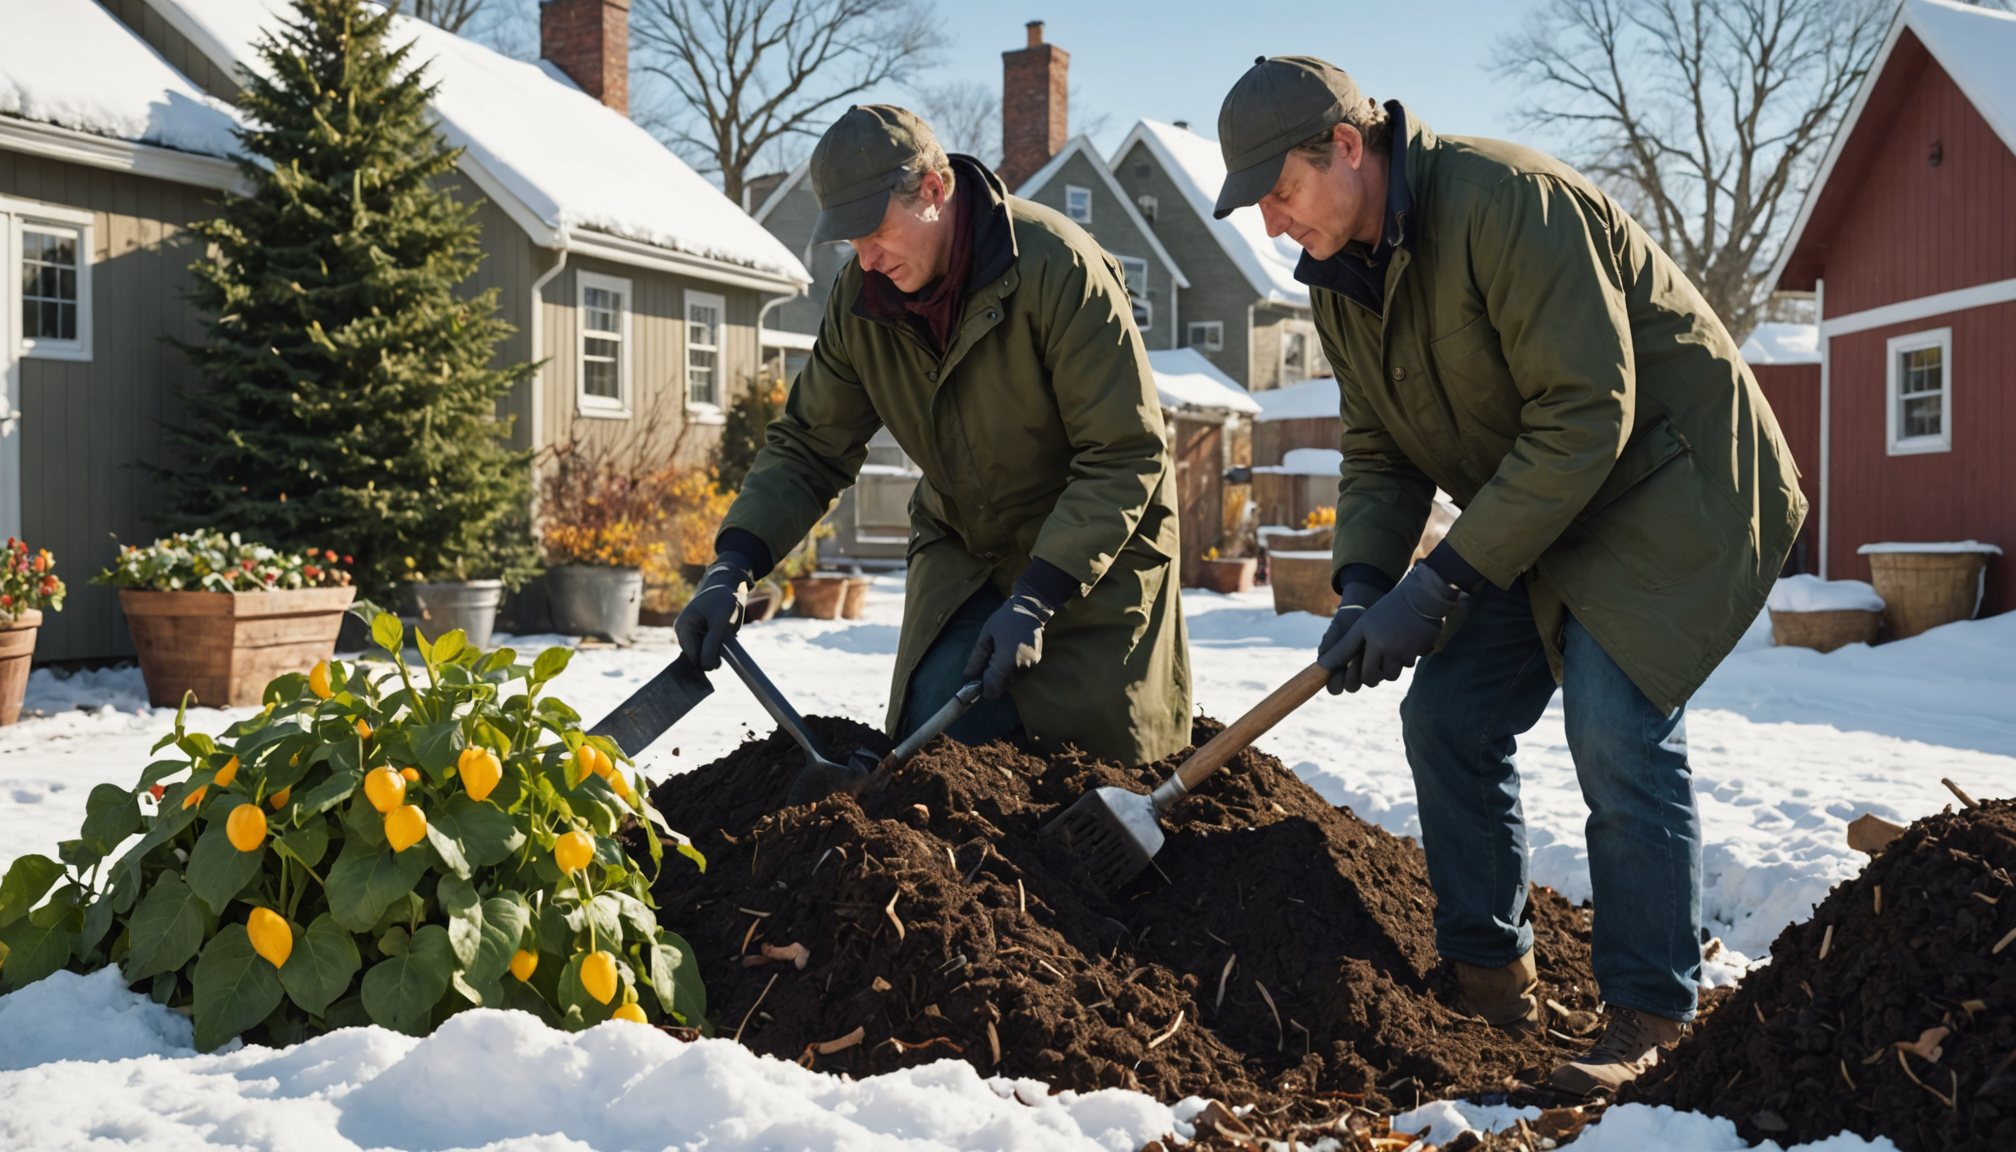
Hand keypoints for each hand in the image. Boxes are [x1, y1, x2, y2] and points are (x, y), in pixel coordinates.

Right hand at [673, 553, 753, 671]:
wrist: (728, 586)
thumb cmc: (724, 601)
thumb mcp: (721, 624)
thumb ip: (712, 646)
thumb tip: (707, 668)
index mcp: (684, 627)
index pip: (694, 657)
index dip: (710, 659)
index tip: (723, 651)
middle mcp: (682, 631)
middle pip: (697, 657)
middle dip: (713, 652)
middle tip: (724, 637)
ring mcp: (689, 632)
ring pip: (703, 653)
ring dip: (716, 648)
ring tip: (723, 632)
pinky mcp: (697, 633)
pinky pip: (706, 647)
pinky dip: (716, 644)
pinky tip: (721, 633)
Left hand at [962, 585, 1057, 698]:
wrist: (1030, 609)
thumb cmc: (1005, 620)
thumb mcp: (985, 637)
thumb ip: (977, 658)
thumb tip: (968, 676)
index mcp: (1006, 662)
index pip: (992, 690)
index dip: (983, 686)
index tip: (979, 674)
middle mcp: (1020, 668)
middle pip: (1001, 686)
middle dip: (993, 677)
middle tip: (990, 656)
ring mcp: (1030, 667)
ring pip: (1011, 682)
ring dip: (1003, 673)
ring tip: (1001, 652)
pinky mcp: (1036, 663)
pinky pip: (1019, 674)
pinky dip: (1012, 669)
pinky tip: (1011, 652)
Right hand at [1317, 582, 1388, 694]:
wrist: (1370, 608)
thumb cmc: (1350, 619)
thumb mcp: (1339, 627)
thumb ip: (1330, 643)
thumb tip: (1321, 662)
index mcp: (1337, 666)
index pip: (1334, 686)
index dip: (1335, 683)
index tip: (1339, 669)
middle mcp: (1352, 671)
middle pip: (1351, 687)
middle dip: (1353, 675)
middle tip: (1356, 656)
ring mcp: (1369, 668)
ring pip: (1370, 681)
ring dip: (1370, 668)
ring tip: (1370, 648)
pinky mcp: (1384, 664)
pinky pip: (1386, 672)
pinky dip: (1384, 662)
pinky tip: (1383, 648)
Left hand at [1321, 563, 1461, 691]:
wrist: (1420, 597)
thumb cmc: (1388, 609)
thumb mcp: (1365, 623)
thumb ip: (1349, 644)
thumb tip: (1326, 663)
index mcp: (1367, 636)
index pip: (1352, 662)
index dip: (1349, 674)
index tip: (1345, 678)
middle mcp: (1383, 645)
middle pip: (1371, 677)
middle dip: (1371, 676)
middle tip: (1372, 671)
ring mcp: (1401, 650)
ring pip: (1390, 675)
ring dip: (1389, 669)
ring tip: (1389, 656)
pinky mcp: (1417, 652)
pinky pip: (1407, 665)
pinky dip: (1405, 659)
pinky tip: (1405, 645)